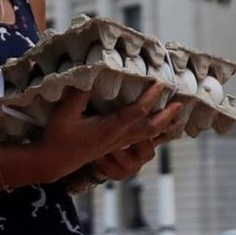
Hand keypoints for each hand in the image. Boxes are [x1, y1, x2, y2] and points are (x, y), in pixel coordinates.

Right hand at [39, 82, 185, 183]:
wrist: (54, 161)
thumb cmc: (58, 137)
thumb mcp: (64, 114)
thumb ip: (78, 94)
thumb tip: (92, 74)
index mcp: (110, 129)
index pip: (137, 112)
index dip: (150, 97)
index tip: (160, 83)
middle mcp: (118, 138)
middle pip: (150, 128)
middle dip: (166, 116)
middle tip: (181, 103)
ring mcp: (118, 143)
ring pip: (147, 135)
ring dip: (163, 125)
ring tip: (177, 117)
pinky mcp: (114, 146)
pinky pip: (140, 139)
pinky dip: (153, 132)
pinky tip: (157, 128)